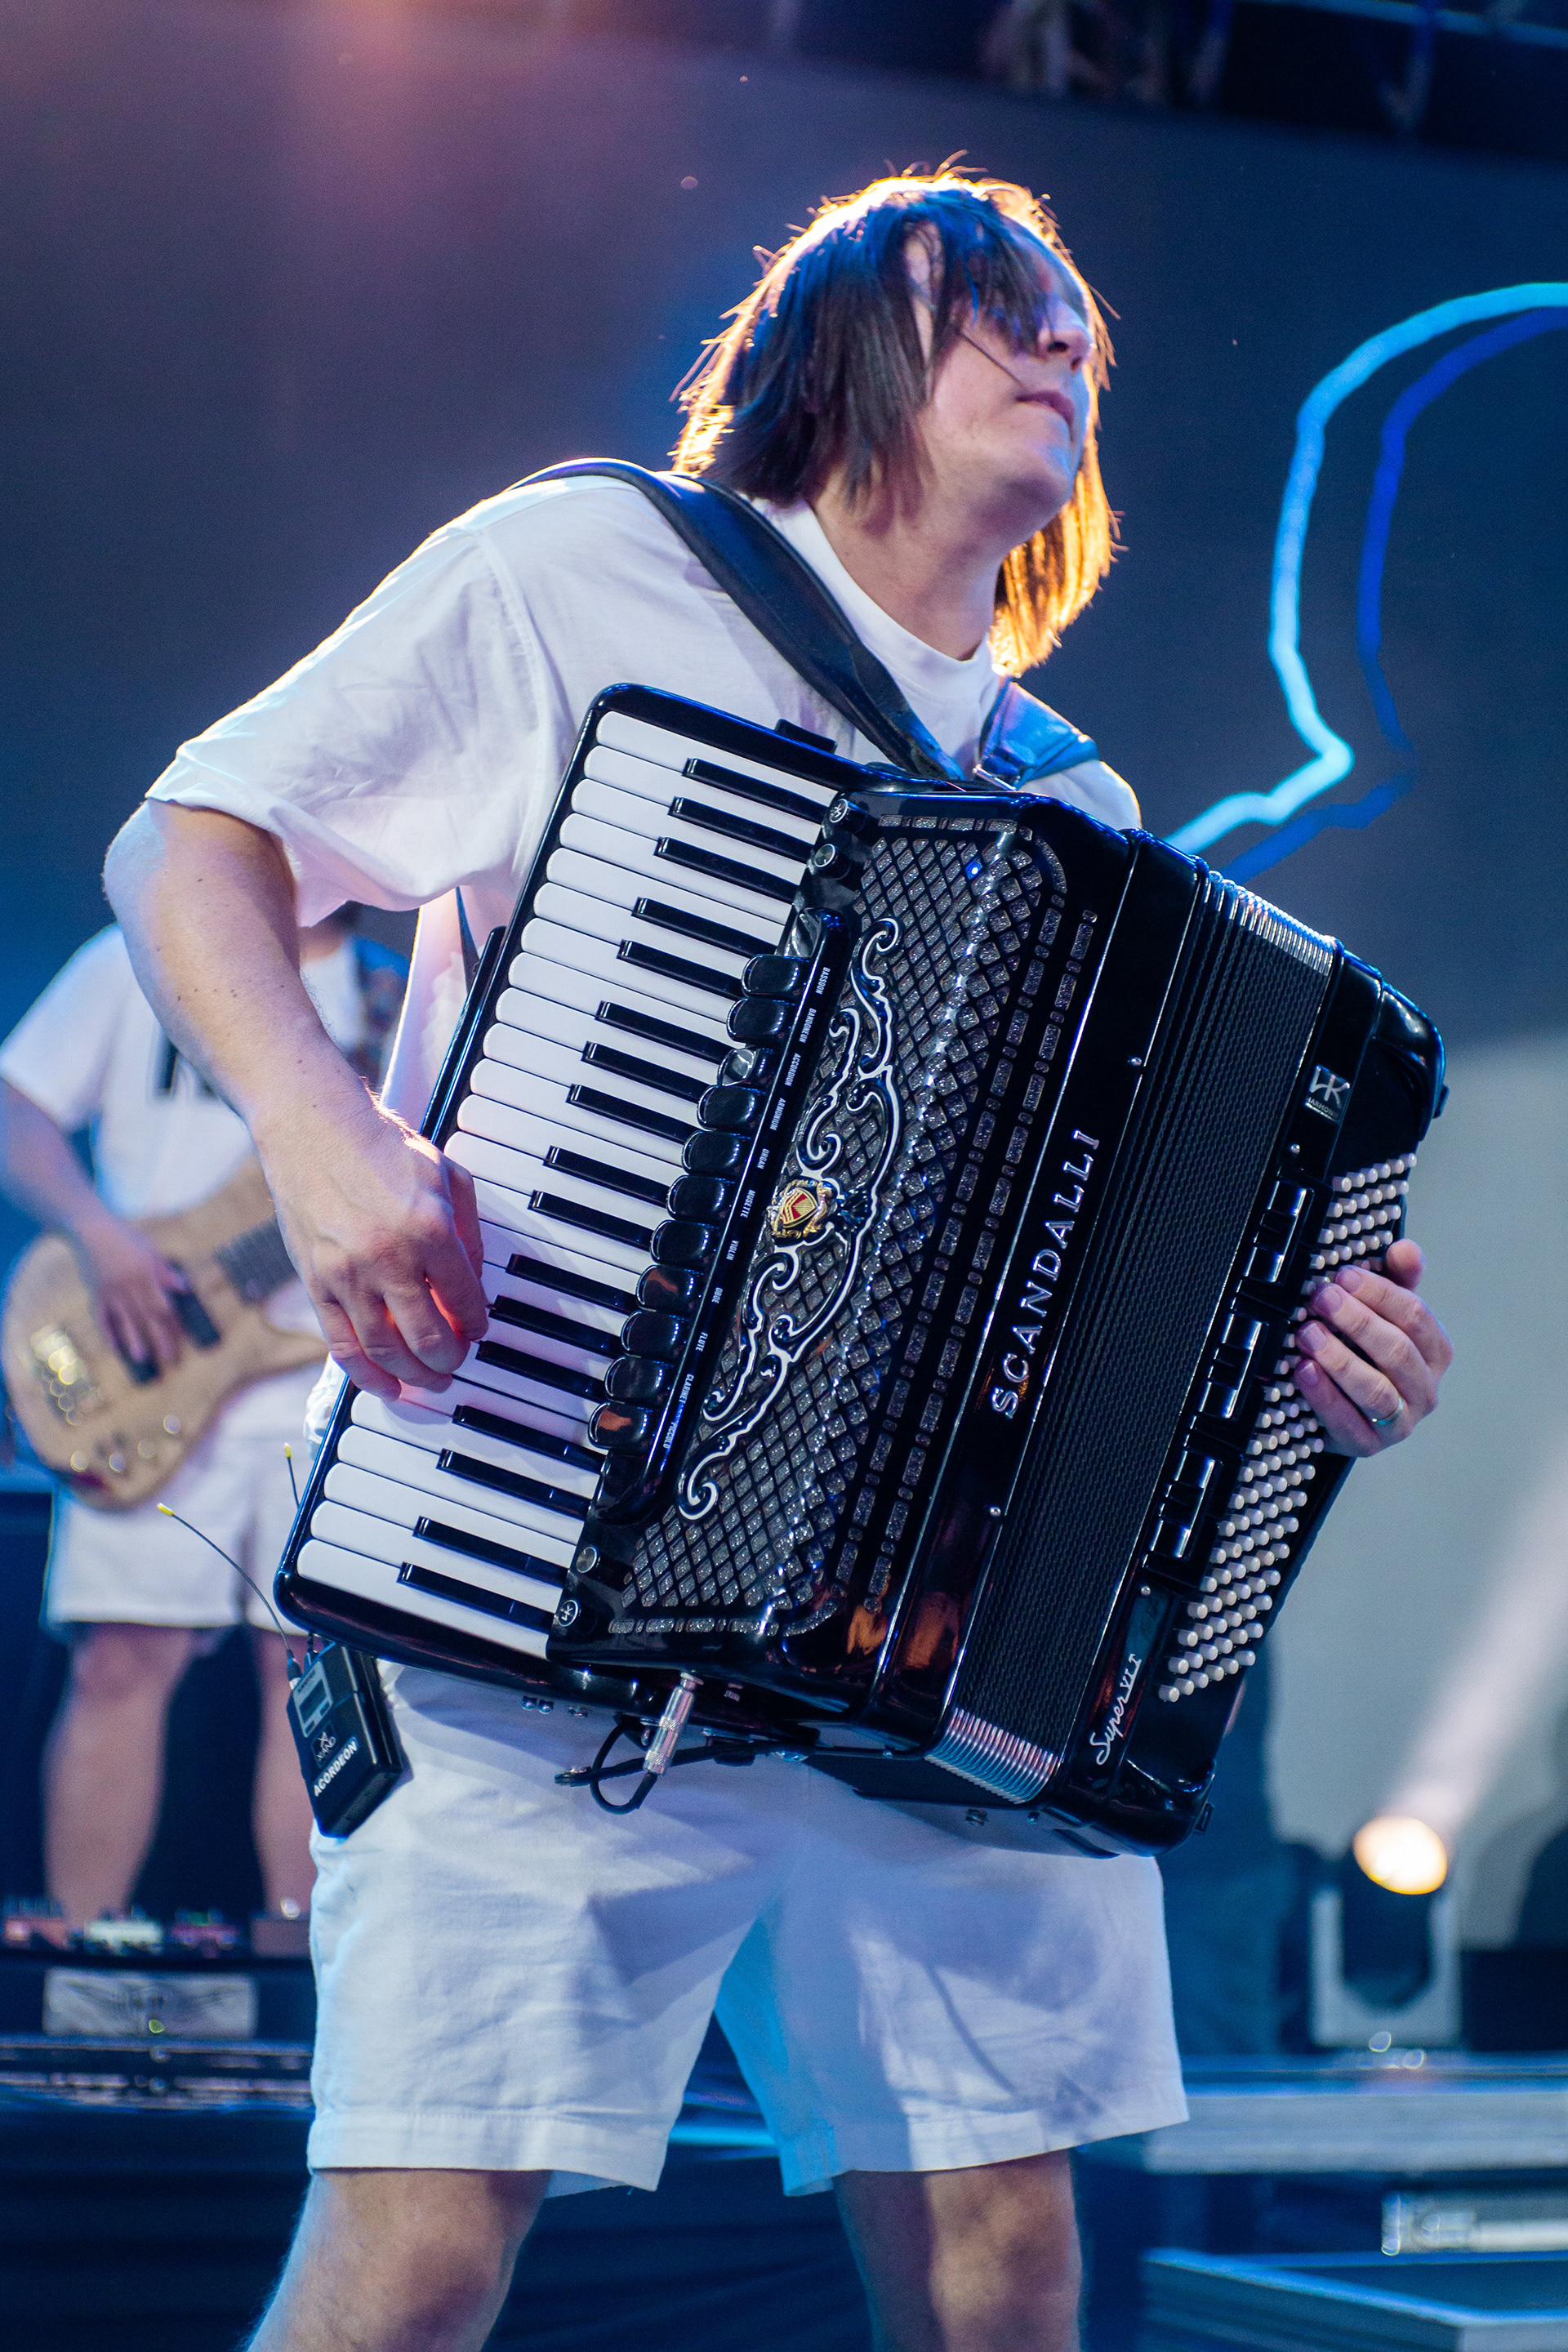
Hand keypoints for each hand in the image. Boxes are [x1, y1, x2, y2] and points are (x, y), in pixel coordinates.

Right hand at [76, 1217, 186, 1372]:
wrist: (92, 1230)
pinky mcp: (96, 1293)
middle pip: (149, 1316)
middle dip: (162, 1338)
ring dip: (134, 1339)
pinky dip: (107, 1332)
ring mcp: (112, 1290)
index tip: (182, 1339)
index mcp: (148, 1273)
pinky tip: (114, 1347)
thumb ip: (166, 1271)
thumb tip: (186, 1287)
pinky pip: (101, 1316)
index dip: (175, 1323)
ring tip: (142, 1357)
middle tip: (171, 1359)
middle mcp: (131, 1284)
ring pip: (125, 1319)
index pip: (165, 1303)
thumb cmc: (126, 1239)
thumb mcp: (150, 1250)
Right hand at [257, 1093, 488, 1402]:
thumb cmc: (381, 1146)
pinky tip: (386, 1387)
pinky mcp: (316, 1283)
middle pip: (430, 1338)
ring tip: (431, 1383)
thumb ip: (467, 1230)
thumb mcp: (446, 1175)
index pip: (465, 1301)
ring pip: (387, 1351)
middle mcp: (389, 1258)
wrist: (313, 1128)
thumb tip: (475, 1282)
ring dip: (414, 1377)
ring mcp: (348, 1275)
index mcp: (430, 1230)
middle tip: (457, 1364)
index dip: (477, 1324)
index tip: (478, 1330)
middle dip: (451, 1361)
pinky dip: (366, 1374)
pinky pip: (342, 1345)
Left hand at [1292, 1238, 1451, 1457]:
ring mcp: (1401, 1422)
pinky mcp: (1369, 1445)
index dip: (1379, 1293)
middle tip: (1321, 1298)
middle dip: (1356, 1321)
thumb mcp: (1383, 1313)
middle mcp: (1425, 1389)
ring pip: (1376, 1391)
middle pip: (1396, 1351)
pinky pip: (1348, 1423)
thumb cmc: (1368, 1352)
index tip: (1343, 1276)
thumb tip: (1406, 1248)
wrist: (1348, 1409)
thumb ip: (1397, 1279)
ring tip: (1307, 1333)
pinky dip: (1323, 1395)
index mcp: (1435, 1351)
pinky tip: (1302, 1370)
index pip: (1416, 1317)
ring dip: (1338, 1359)